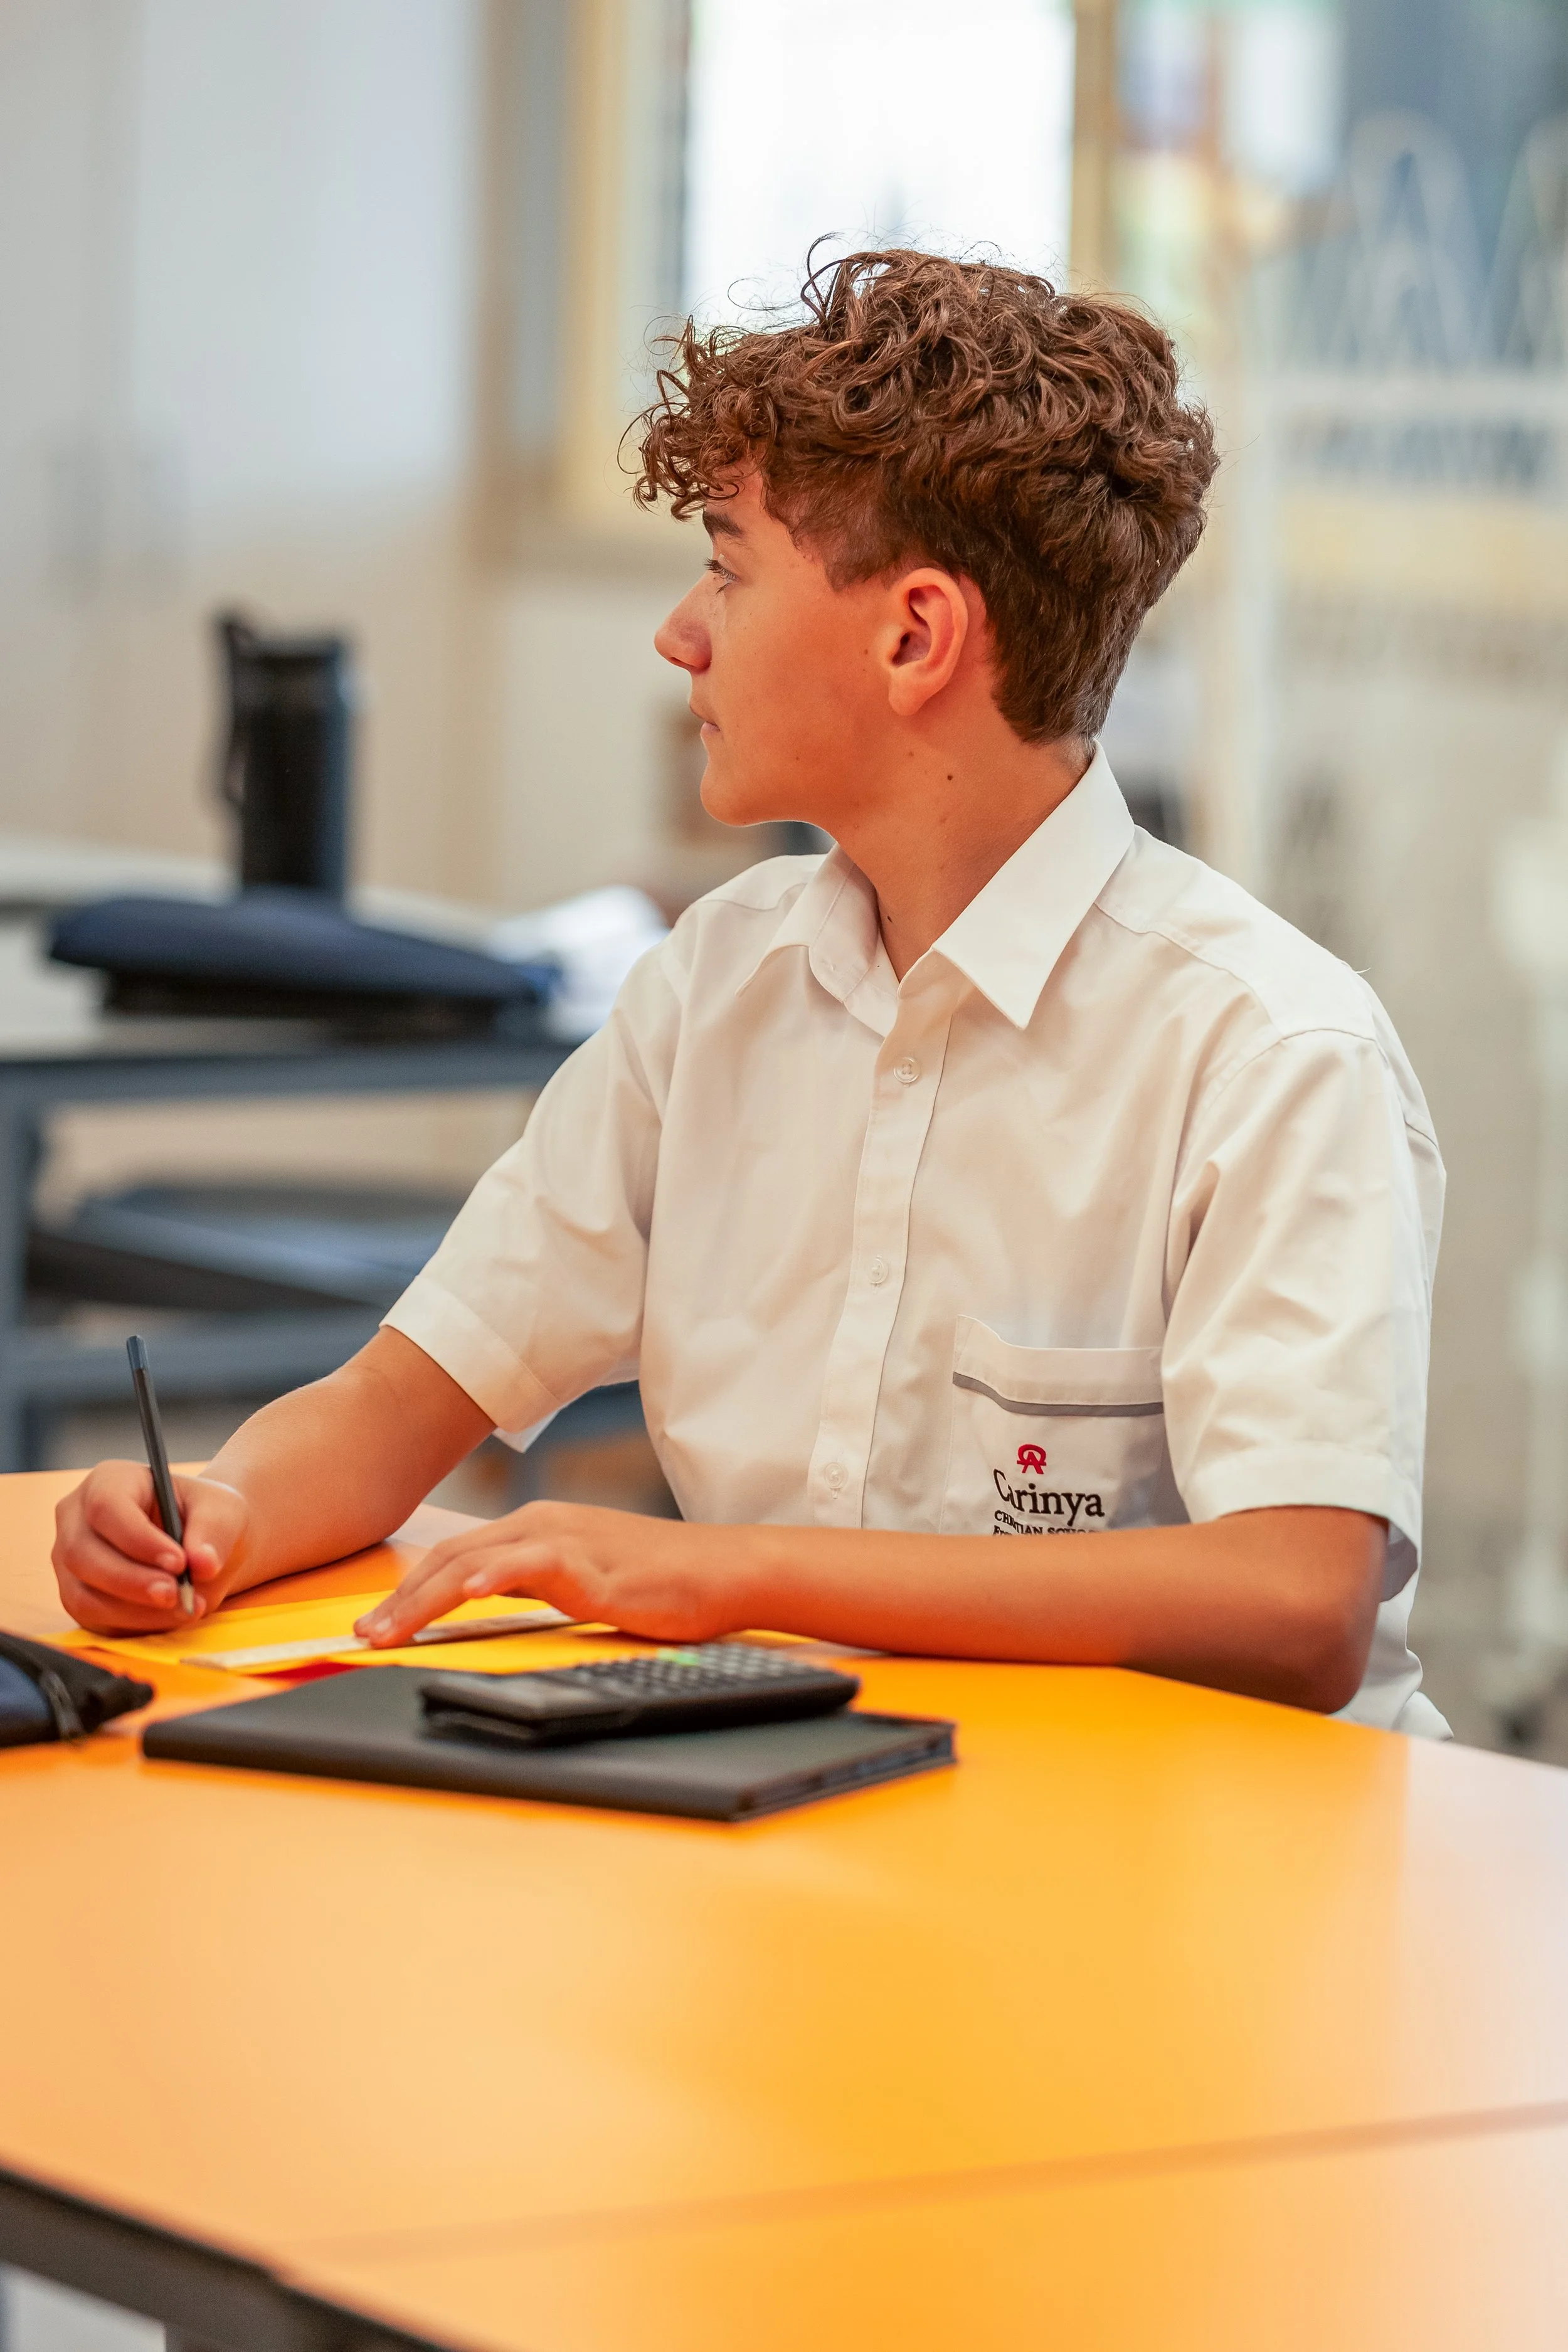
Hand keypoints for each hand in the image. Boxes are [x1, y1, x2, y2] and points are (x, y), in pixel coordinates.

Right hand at [53, 1462, 250, 1634]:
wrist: (201, 1547)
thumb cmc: (206, 1518)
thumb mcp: (222, 1511)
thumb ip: (214, 1532)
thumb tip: (203, 1564)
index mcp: (109, 1481)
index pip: (106, 1507)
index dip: (138, 1539)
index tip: (179, 1562)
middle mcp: (78, 1519)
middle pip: (82, 1553)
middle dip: (132, 1580)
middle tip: (177, 1594)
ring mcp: (71, 1561)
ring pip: (83, 1594)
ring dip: (135, 1609)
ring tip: (186, 1608)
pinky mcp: (78, 1597)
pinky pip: (94, 1619)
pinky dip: (135, 1624)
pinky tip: (172, 1617)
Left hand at [354, 1502, 755, 1648]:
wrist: (725, 1570)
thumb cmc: (663, 1581)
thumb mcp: (585, 1579)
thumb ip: (539, 1585)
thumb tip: (493, 1604)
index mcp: (539, 1526)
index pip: (455, 1556)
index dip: (408, 1590)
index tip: (376, 1624)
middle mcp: (544, 1523)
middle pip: (450, 1557)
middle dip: (399, 1599)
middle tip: (363, 1636)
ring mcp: (567, 1539)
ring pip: (475, 1561)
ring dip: (424, 1597)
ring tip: (390, 1629)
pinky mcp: (592, 1563)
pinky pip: (532, 1564)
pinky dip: (493, 1575)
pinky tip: (468, 1590)